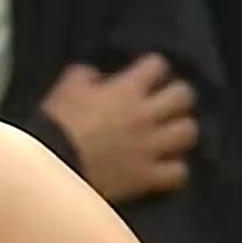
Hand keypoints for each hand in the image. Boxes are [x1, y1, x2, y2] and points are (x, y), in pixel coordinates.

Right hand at [40, 53, 199, 204]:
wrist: (53, 167)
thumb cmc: (56, 124)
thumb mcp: (65, 88)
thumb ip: (84, 76)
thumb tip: (97, 76)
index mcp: (126, 90)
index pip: (157, 65)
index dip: (153, 69)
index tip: (145, 75)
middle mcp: (146, 115)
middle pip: (184, 96)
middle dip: (176, 97)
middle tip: (163, 103)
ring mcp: (150, 147)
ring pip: (188, 132)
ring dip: (179, 131)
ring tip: (168, 134)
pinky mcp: (148, 176)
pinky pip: (179, 172)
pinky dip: (174, 169)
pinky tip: (164, 167)